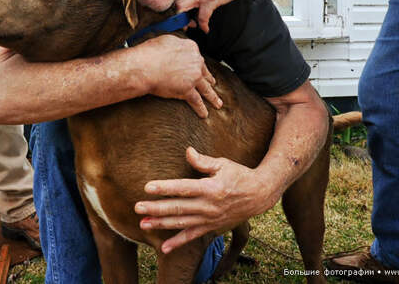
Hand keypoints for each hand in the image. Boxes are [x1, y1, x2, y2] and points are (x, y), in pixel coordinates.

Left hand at [134, 147, 281, 253]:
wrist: (260, 195)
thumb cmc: (240, 175)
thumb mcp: (223, 163)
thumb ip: (203, 161)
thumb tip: (187, 151)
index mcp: (210, 188)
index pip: (183, 188)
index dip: (165, 188)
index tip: (148, 187)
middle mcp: (209, 206)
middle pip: (178, 207)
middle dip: (156, 208)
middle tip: (137, 207)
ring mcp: (210, 219)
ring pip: (181, 223)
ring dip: (162, 224)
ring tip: (144, 224)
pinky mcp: (212, 227)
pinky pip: (192, 236)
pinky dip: (178, 243)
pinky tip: (164, 248)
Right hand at [137, 35, 221, 117]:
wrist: (144, 66)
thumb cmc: (150, 52)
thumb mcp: (165, 40)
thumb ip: (175, 44)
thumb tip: (175, 47)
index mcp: (191, 48)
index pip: (196, 57)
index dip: (198, 64)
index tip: (199, 68)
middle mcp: (195, 62)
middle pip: (204, 72)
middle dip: (209, 79)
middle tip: (212, 84)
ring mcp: (193, 77)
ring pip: (206, 88)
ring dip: (212, 97)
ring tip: (217, 103)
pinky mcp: (188, 90)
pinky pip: (196, 101)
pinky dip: (201, 109)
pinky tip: (204, 114)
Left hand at [176, 0, 279, 32]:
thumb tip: (192, 8)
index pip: (175, 0)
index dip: (175, 13)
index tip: (180, 21)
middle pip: (175, 4)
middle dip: (175, 18)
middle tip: (184, 26)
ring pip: (181, 8)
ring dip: (185, 22)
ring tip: (193, 27)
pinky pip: (202, 17)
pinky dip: (203, 25)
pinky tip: (206, 29)